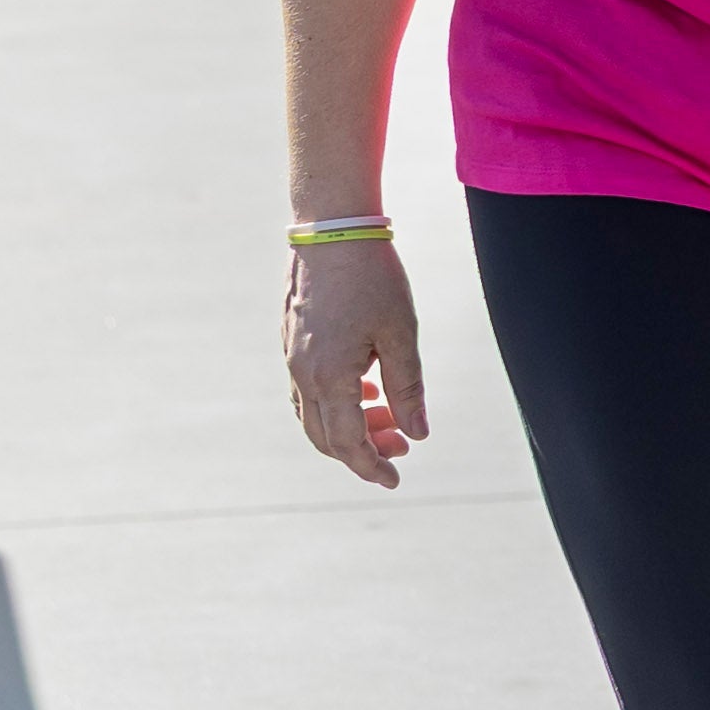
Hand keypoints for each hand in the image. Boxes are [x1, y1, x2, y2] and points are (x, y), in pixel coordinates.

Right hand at [282, 232, 430, 485]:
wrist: (331, 229)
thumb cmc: (373, 279)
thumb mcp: (401, 334)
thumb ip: (408, 388)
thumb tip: (418, 434)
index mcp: (329, 377)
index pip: (348, 443)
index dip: (371, 466)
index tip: (394, 480)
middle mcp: (302, 374)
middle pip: (326, 437)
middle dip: (363, 451)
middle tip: (401, 448)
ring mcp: (292, 357)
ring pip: (314, 415)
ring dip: (349, 426)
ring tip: (390, 417)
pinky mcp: (292, 341)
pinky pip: (308, 390)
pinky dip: (336, 402)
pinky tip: (366, 388)